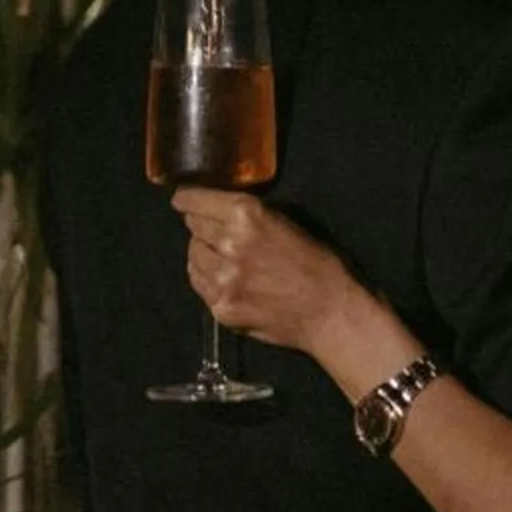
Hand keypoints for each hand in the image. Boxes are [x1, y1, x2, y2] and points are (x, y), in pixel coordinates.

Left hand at [173, 188, 361, 353]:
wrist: (328, 312)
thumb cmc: (317, 263)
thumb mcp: (286, 222)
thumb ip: (249, 216)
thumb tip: (218, 212)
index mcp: (247, 216)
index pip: (196, 201)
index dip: (188, 199)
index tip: (182, 199)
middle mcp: (229, 243)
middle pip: (193, 227)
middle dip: (200, 225)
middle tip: (211, 229)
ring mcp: (222, 278)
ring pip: (193, 256)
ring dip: (203, 252)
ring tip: (221, 256)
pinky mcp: (220, 306)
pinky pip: (199, 283)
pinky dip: (206, 277)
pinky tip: (222, 277)